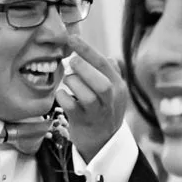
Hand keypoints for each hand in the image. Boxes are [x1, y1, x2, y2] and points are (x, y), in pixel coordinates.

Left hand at [57, 37, 127, 160]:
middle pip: (100, 81)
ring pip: (85, 94)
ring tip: (69, 81)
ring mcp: (98, 113)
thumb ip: (111, 73)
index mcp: (119, 87)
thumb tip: (107, 55)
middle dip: (82, 68)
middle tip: (71, 63)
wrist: (102, 143)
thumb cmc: (104, 111)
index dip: (86, 49)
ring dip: (72, 83)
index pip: (105, 64)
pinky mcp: (83, 123)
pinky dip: (63, 96)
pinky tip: (63, 95)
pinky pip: (70, 105)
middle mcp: (111, 100)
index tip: (72, 38)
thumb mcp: (114, 93)